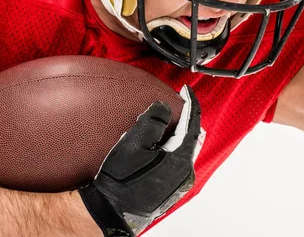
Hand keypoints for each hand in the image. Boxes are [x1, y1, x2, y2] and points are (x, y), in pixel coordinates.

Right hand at [78, 85, 203, 236]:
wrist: (111, 213)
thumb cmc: (120, 181)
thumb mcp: (134, 142)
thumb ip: (153, 120)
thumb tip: (164, 107)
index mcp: (181, 159)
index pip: (192, 123)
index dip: (190, 103)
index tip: (186, 90)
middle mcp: (185, 173)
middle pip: (191, 137)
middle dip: (185, 119)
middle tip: (176, 104)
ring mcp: (179, 184)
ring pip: (184, 150)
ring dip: (176, 135)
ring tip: (163, 123)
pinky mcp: (170, 190)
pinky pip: (177, 162)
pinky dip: (171, 148)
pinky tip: (157, 146)